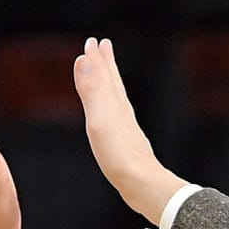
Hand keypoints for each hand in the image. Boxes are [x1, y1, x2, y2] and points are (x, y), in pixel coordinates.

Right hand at [74, 38, 187, 223]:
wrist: (144, 186)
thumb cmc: (120, 157)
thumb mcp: (99, 120)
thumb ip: (92, 91)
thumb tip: (84, 59)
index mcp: (115, 106)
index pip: (104, 76)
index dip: (97, 59)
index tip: (92, 42)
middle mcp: (123, 115)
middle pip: (113, 84)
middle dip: (105, 65)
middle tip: (102, 47)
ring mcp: (126, 130)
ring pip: (118, 101)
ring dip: (110, 85)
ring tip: (107, 76)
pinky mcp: (128, 146)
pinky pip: (118, 120)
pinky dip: (113, 110)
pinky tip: (114, 118)